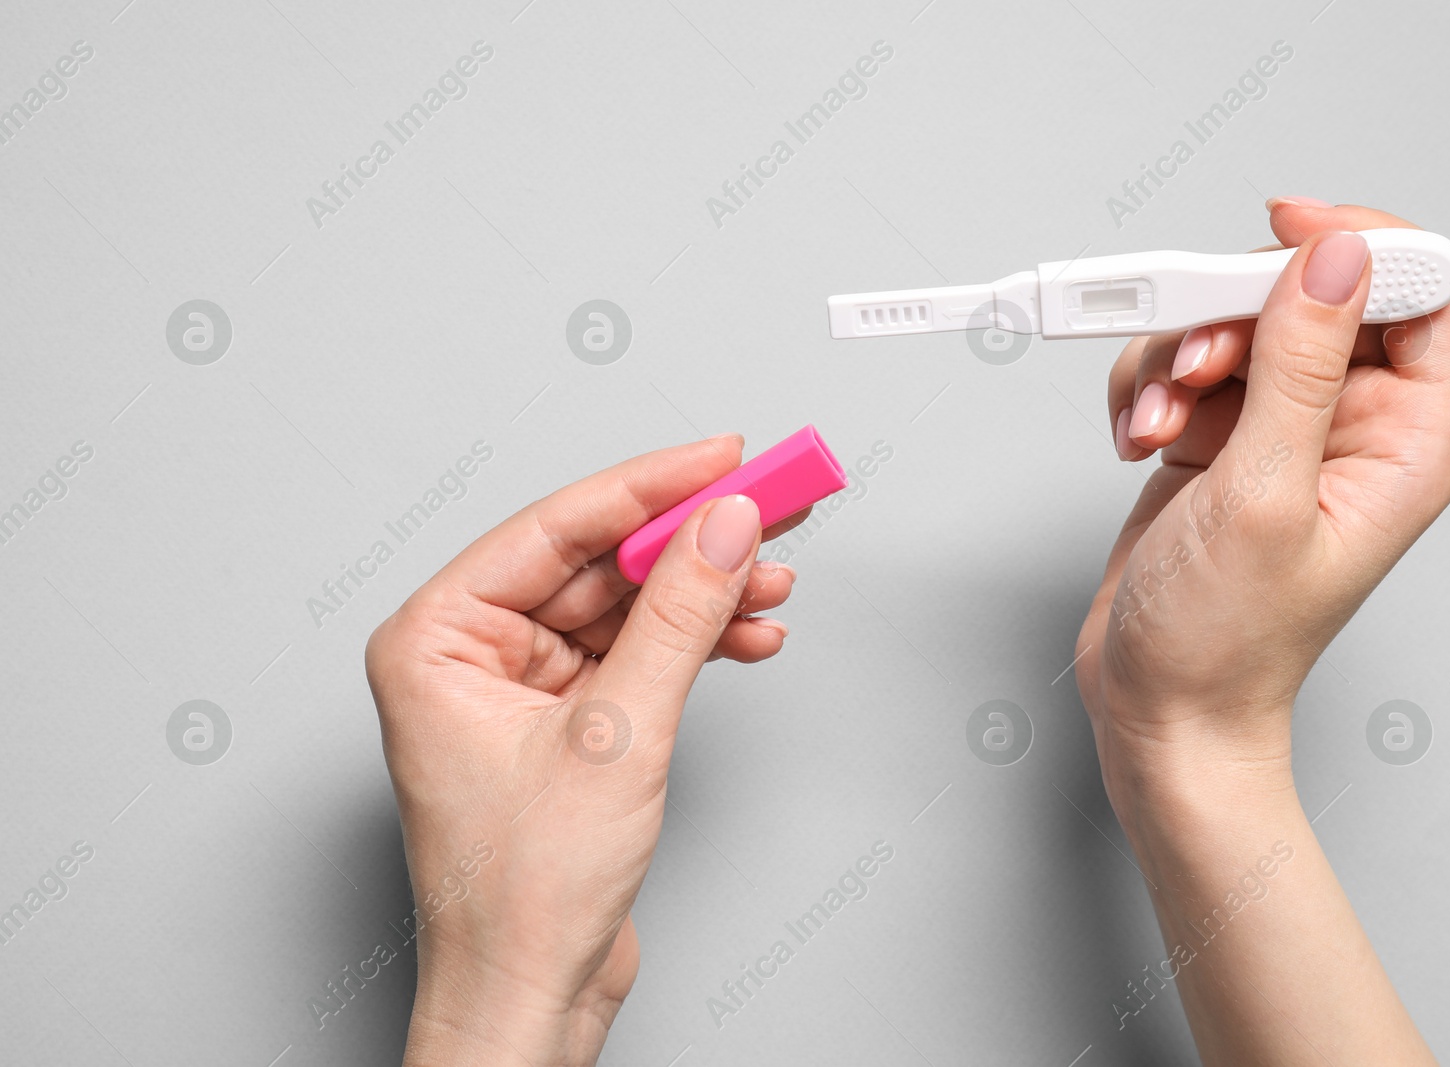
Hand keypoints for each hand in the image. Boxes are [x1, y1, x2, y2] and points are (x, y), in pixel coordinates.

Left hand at [365, 434, 801, 1065]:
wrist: (529, 998)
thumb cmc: (523, 896)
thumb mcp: (617, 735)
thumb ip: (677, 618)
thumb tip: (723, 528)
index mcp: (436, 639)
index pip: (555, 530)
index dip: (649, 487)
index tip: (723, 457)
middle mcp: (468, 654)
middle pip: (594, 563)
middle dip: (687, 544)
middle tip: (767, 508)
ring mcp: (516, 688)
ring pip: (622, 607)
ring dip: (699, 597)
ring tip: (771, 586)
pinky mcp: (562, 723)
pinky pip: (631, 655)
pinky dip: (690, 646)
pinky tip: (746, 636)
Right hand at [1072, 200, 1449, 1064]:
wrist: (1158, 707)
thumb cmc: (1224, 640)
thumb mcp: (1265, 495)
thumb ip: (1301, 367)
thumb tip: (1335, 259)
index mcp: (1405, 442)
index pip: (1429, 294)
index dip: (1367, 246)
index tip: (1284, 235)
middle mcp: (1350, 429)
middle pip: (1313, 297)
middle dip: (1235, 310)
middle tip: (1195, 359)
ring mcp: (1280, 433)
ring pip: (1234, 324)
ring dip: (1176, 355)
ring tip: (1157, 422)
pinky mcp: (1218, 441)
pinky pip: (1183, 365)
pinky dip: (1148, 387)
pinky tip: (1138, 438)